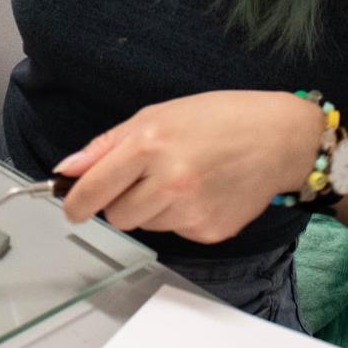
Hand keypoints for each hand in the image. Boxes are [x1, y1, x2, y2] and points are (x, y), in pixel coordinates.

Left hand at [55, 91, 325, 244]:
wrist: (279, 138)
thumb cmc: (219, 119)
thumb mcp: (157, 115)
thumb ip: (107, 145)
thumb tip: (67, 170)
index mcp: (150, 144)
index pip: (94, 189)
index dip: (75, 203)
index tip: (72, 207)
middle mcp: (169, 181)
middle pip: (117, 216)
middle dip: (121, 202)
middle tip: (145, 178)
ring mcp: (191, 210)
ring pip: (146, 225)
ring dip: (153, 208)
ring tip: (183, 178)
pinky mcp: (209, 231)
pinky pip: (176, 232)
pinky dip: (181, 216)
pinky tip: (204, 192)